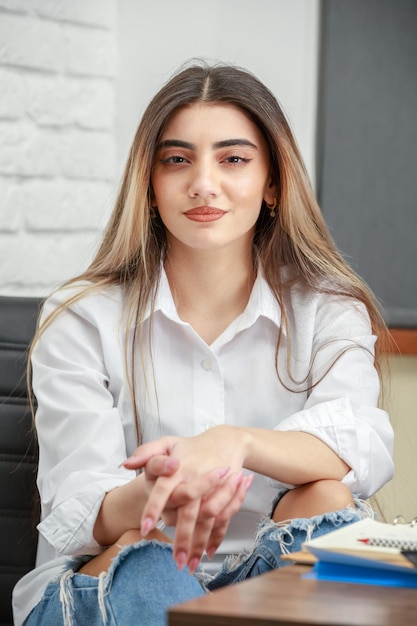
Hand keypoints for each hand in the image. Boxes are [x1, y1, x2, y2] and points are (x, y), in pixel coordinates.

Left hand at [123, 426, 251, 570]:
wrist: (225, 441)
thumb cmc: (190, 446)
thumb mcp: (167, 443)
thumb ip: (145, 453)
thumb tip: (125, 465)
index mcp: (179, 468)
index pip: (164, 489)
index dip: (154, 508)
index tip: (144, 528)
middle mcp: (195, 480)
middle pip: (189, 513)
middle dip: (182, 539)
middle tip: (175, 563)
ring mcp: (213, 490)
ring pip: (206, 521)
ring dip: (199, 545)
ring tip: (190, 565)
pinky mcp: (225, 497)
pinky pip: (222, 520)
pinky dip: (216, 537)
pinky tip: (208, 553)